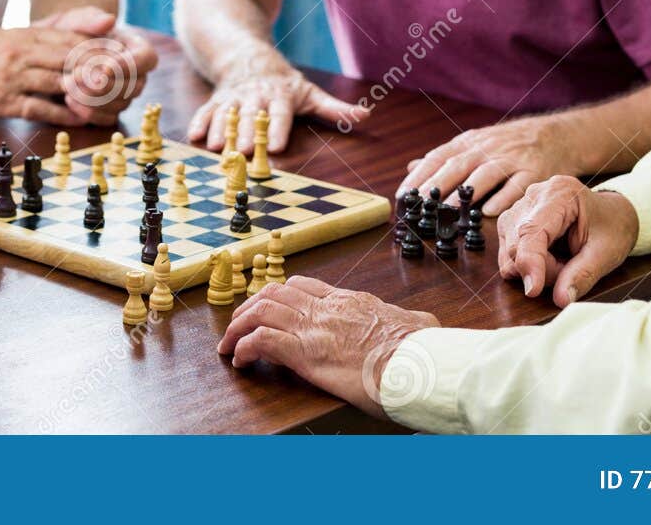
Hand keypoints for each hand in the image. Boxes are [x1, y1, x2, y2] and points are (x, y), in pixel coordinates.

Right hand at [0, 21, 121, 124]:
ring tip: (109, 101)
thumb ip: (42, 32)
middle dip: (99, 69)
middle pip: (70, 58)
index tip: (122, 57)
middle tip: (125, 80)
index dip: (99, 48)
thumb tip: (78, 30)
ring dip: (85, 93)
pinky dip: (62, 114)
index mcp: (22, 34)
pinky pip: (38, 108)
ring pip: (58, 82)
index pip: (70, 38)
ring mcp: (10, 77)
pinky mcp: (0, 101)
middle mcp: (19, 52)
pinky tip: (80, 119)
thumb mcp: (6, 35)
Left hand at [40, 10, 157, 122]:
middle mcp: (137, 74)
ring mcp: (125, 95)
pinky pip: (108, 120)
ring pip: (121, 105)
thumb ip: (91, 19)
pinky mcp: (110, 112)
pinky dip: (88, 113)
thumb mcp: (77, 20)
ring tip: (66, 87)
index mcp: (136, 48)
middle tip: (74, 77)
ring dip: (93, 100)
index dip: (127, 66)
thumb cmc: (72, 32)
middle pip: (135, 86)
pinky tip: (69, 101)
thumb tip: (108, 20)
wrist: (54, 52)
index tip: (103, 68)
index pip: (147, 58)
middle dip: (104, 85)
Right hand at [187, 49, 367, 152]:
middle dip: (244, 134)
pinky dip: (200, 122)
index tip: (274, 147)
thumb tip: (365, 115)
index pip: (279, 114)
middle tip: (240, 153)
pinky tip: (194, 137)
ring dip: (220, 130)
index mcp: (280, 96)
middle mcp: (256, 96)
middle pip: (250, 116)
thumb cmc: (283, 81)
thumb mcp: (309, 91)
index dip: (277, 129)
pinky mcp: (217, 100)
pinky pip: (206, 110)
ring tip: (216, 148)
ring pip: (226, 113)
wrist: (248, 57)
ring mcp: (234, 97)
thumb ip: (334, 108)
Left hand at [217, 277, 437, 418]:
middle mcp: (327, 309)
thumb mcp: (420, 325)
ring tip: (228, 342)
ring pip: (262, 310)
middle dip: (251, 306)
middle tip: (238, 324)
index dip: (282, 295)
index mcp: (351, 301)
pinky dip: (244, 347)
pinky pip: (261, 341)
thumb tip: (423, 324)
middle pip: (276, 293)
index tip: (270, 307)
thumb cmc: (422, 351)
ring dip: (238, 325)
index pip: (305, 287)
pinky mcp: (305, 353)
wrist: (419, 364)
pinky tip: (239, 360)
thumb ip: (414, 321)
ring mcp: (314, 328)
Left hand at [398, 116, 585, 215]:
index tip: (403, 196)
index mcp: (469, 143)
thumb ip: (445, 158)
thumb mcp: (475, 143)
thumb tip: (411, 168)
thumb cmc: (508, 144)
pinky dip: (502, 198)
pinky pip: (517, 186)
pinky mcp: (534, 171)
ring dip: (466, 193)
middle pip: (458, 165)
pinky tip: (489, 211)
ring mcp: (511, 159)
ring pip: (486, 175)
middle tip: (419, 206)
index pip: (438, 157)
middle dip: (437, 186)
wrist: (555, 134)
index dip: (420, 176)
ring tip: (448, 211)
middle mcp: (488, 148)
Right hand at [496, 176, 638, 307]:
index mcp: (559, 194)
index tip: (533, 290)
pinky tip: (550, 258)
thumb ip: (583, 275)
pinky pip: (508, 251)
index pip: (531, 231)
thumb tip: (561, 299)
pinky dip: (528, 264)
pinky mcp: (514, 220)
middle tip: (569, 270)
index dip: (529, 262)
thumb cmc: (612, 228)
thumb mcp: (606, 253)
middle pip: (516, 243)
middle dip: (540, 268)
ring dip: (534, 267)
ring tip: (562, 262)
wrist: (613, 214)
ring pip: (508, 250)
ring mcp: (520, 206)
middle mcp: (534, 195)